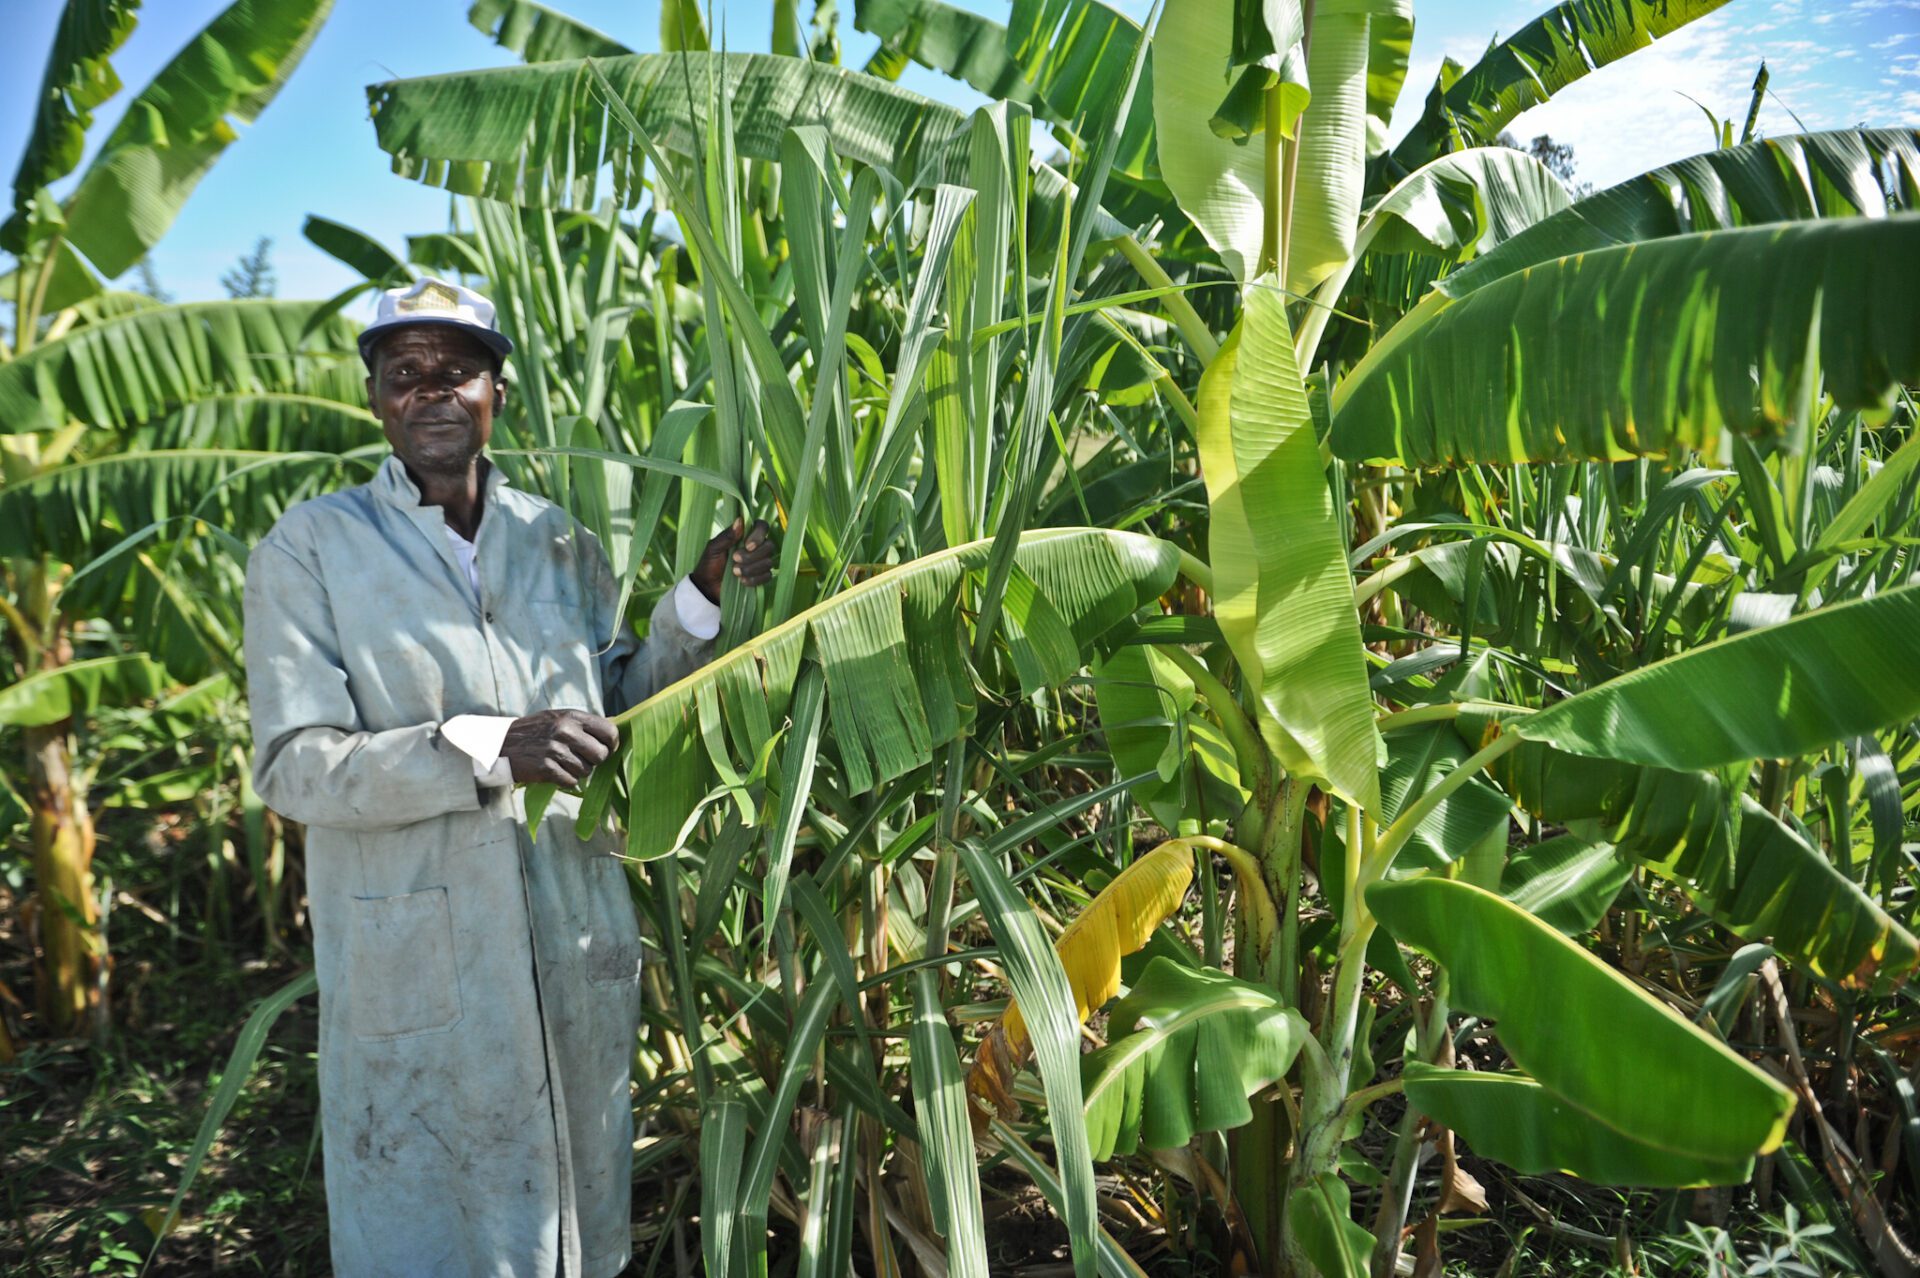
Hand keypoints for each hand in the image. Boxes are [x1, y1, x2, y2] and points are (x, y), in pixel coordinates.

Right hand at [499, 709, 616, 786]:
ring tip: (561, 763)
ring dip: (577, 771)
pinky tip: (554, 771)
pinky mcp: (546, 768)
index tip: (606, 748)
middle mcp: (565, 731)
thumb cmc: (535, 731)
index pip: (609, 731)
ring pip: (586, 771)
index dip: (612, 743)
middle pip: (601, 755)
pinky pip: (570, 781)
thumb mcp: (558, 717)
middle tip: (581, 759)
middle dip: (594, 761)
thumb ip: (583, 723)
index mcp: (571, 717)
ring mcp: (555, 750)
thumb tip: (614, 729)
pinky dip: (565, 780)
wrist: (501, 744)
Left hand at [692, 517, 775, 602]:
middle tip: (735, 559)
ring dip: (751, 569)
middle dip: (752, 556)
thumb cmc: (709, 564)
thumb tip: (740, 519)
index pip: (762, 526)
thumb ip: (727, 536)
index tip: (748, 545)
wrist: (708, 587)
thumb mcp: (714, 548)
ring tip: (735, 572)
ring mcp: (760, 562)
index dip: (759, 535)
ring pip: (768, 562)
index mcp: (744, 536)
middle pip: (769, 545)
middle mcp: (756, 547)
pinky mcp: (761, 577)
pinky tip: (742, 581)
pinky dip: (754, 579)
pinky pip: (767, 576)